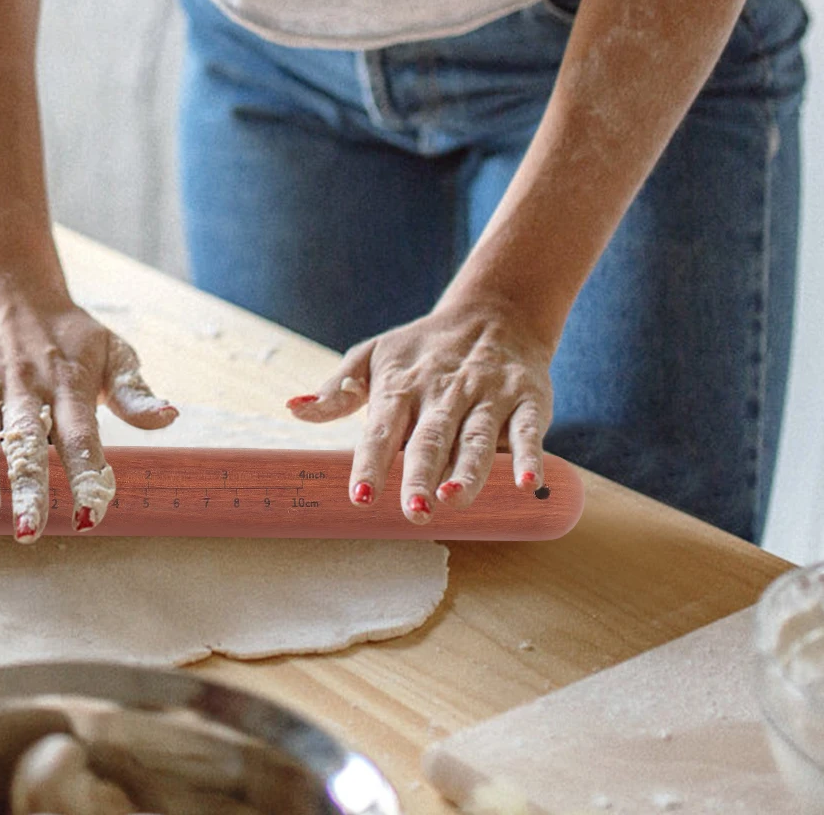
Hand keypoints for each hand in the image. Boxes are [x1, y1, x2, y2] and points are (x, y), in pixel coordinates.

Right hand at [0, 254, 176, 541]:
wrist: (8, 283)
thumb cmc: (66, 333)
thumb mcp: (110, 351)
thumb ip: (134, 393)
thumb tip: (169, 418)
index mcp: (68, 385)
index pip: (81, 437)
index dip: (86, 475)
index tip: (92, 516)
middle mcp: (25, 386)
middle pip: (28, 440)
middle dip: (29, 486)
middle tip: (29, 531)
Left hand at [285, 291, 553, 522]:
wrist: (493, 313)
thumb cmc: (423, 348)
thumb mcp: (375, 357)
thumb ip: (337, 390)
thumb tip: (294, 410)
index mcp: (402, 386)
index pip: (383, 428)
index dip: (372, 463)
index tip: (362, 497)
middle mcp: (444, 392)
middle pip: (432, 437)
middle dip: (422, 474)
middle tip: (415, 511)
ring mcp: (488, 396)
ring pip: (477, 437)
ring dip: (468, 470)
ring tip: (454, 499)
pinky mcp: (527, 400)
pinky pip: (528, 430)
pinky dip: (529, 456)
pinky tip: (526, 484)